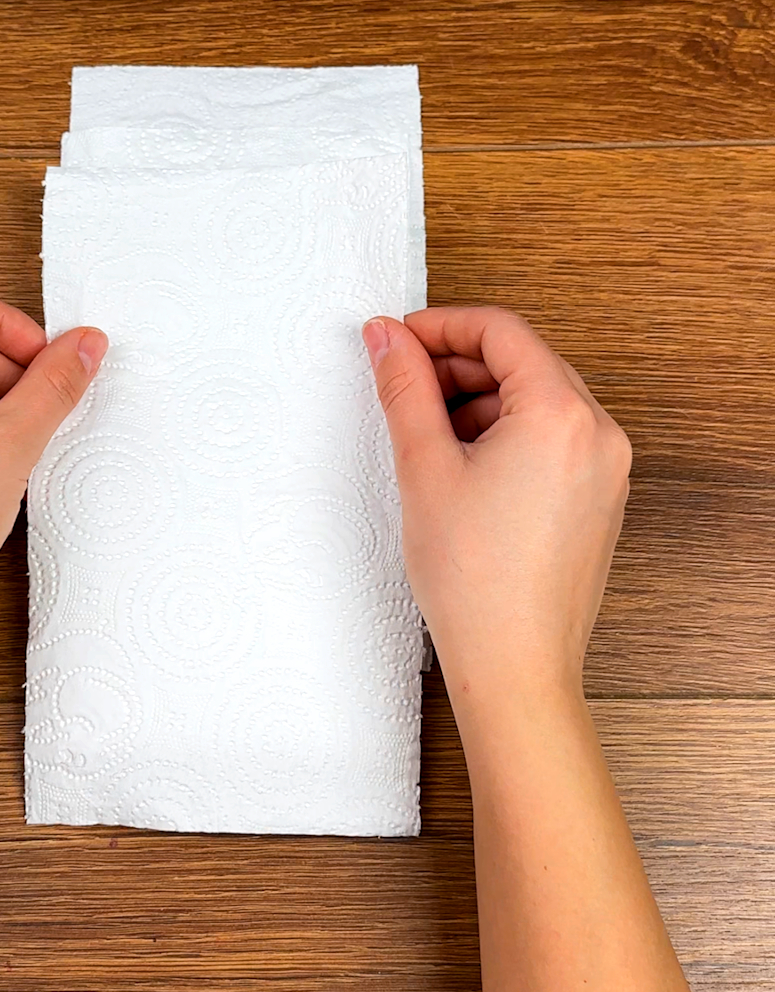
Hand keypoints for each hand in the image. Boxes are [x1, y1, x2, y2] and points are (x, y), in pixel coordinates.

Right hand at [362, 307, 630, 708]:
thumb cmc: (475, 580)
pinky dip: (506, 432)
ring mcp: (606, 467)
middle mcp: (599, 433)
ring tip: (427, 434)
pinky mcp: (599, 497)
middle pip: (523, 361)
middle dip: (457, 364)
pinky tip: (462, 464)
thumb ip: (404, 388)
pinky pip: (553, 437)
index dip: (441, 326)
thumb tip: (386, 337)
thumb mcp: (424, 467)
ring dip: (479, 399)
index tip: (398, 340)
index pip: (500, 331)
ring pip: (537, 399)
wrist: (514, 665)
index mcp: (561, 415)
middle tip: (403, 383)